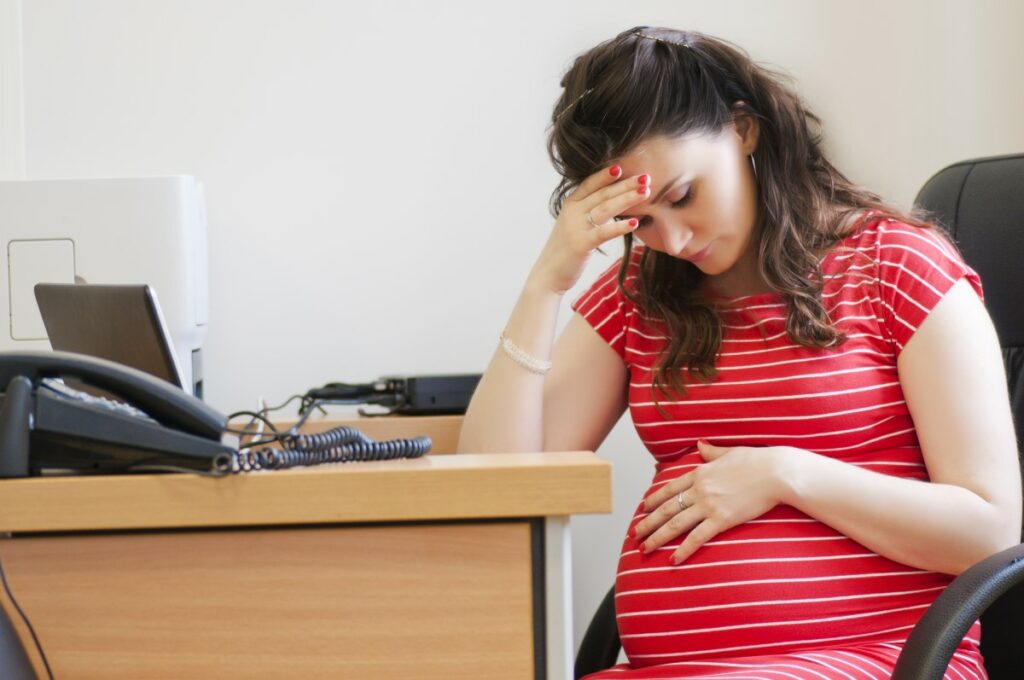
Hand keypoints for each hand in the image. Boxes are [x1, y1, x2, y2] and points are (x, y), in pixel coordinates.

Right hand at [529, 165, 650, 294]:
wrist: (548, 275)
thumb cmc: (566, 251)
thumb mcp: (575, 225)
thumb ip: (591, 213)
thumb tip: (615, 204)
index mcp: (571, 204)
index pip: (590, 183)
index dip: (606, 174)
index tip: (624, 166)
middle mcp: (573, 212)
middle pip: (603, 193)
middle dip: (626, 184)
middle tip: (646, 177)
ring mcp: (576, 227)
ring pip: (605, 208)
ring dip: (627, 199)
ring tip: (646, 192)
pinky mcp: (581, 244)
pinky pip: (604, 232)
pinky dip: (620, 226)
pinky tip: (635, 223)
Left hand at [633, 441, 794, 563]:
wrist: (776, 472)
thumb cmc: (757, 461)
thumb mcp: (729, 453)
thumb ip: (711, 452)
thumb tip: (700, 444)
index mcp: (700, 472)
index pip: (669, 489)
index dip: (654, 501)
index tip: (643, 509)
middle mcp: (699, 489)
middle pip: (667, 508)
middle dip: (648, 523)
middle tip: (634, 535)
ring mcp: (709, 505)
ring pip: (675, 524)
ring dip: (657, 538)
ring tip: (644, 549)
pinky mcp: (721, 519)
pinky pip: (697, 537)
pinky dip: (683, 550)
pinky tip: (673, 560)